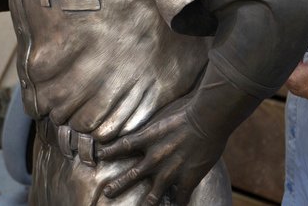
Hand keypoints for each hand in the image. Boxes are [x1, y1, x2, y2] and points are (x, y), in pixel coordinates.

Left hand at [97, 97, 224, 204]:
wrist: (207, 118)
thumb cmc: (188, 111)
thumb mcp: (162, 115)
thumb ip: (153, 126)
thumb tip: (147, 127)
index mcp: (148, 138)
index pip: (122, 146)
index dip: (109, 152)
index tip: (99, 156)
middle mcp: (155, 157)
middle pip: (132, 175)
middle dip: (118, 185)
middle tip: (108, 193)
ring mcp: (170, 171)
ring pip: (153, 194)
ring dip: (146, 204)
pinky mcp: (187, 179)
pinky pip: (179, 199)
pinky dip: (176, 205)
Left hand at [286, 22, 307, 115]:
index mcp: (291, 78)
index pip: (280, 56)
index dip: (283, 43)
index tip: (286, 33)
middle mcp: (291, 85)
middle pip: (286, 61)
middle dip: (291, 49)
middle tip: (294, 34)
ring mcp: (300, 88)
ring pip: (293, 66)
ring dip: (298, 55)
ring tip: (303, 43)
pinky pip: (300, 72)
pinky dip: (303, 63)